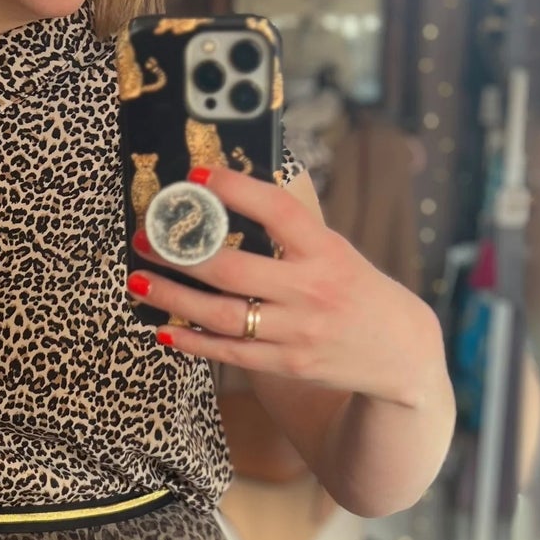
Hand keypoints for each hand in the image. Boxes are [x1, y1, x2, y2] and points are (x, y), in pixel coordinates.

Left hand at [130, 164, 443, 408]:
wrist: (401, 354)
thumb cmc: (356, 291)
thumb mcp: (336, 251)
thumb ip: (291, 232)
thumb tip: (233, 196)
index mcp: (325, 250)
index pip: (277, 211)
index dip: (237, 190)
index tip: (199, 176)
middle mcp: (312, 290)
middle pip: (234, 270)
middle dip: (181, 254)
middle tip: (145, 236)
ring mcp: (298, 331)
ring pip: (222, 315)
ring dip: (173, 297)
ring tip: (138, 279)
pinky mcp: (288, 364)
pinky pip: (231, 352)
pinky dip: (194, 341)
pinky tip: (165, 327)